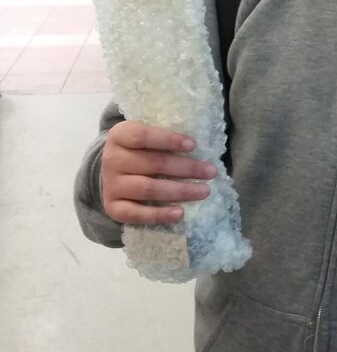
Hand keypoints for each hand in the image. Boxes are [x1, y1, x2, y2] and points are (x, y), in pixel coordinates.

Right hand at [101, 121, 215, 224]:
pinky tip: (180, 213)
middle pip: (152, 164)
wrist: (112, 173)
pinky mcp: (113, 207)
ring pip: (148, 189)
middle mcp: (112, 159)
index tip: (193, 145)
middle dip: (185, 168)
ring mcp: (111, 185)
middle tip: (210, 171)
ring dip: (179, 191)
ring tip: (204, 191)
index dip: (169, 139)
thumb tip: (198, 147)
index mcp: (119, 136)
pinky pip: (135, 214)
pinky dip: (159, 215)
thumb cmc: (139, 151)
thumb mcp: (146, 138)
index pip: (142, 136)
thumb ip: (165, 138)